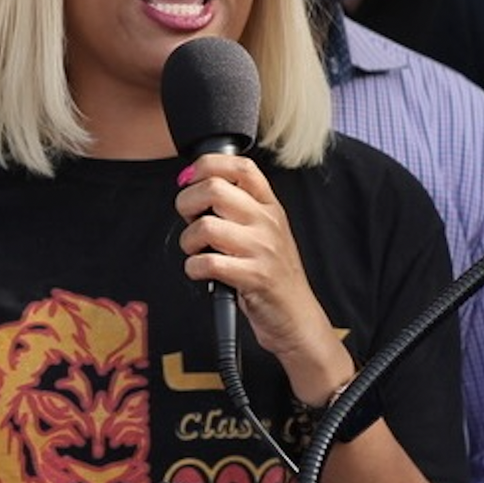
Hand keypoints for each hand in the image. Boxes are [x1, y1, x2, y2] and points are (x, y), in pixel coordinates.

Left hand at [176, 155, 347, 383]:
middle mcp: (267, 222)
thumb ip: (237, 207)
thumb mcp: (263, 231)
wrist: (297, 317)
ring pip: (205, 226)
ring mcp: (262, 249)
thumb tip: (193, 186)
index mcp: (269, 206)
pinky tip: (201, 272)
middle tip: (190, 221)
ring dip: (188, 241)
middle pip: (213, 189)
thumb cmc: (271, 273)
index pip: (240, 166)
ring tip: (196, 251)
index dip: (208, 165)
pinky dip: (193, 268)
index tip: (191, 180)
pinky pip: (207, 263)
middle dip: (187, 203)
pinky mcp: (254, 277)